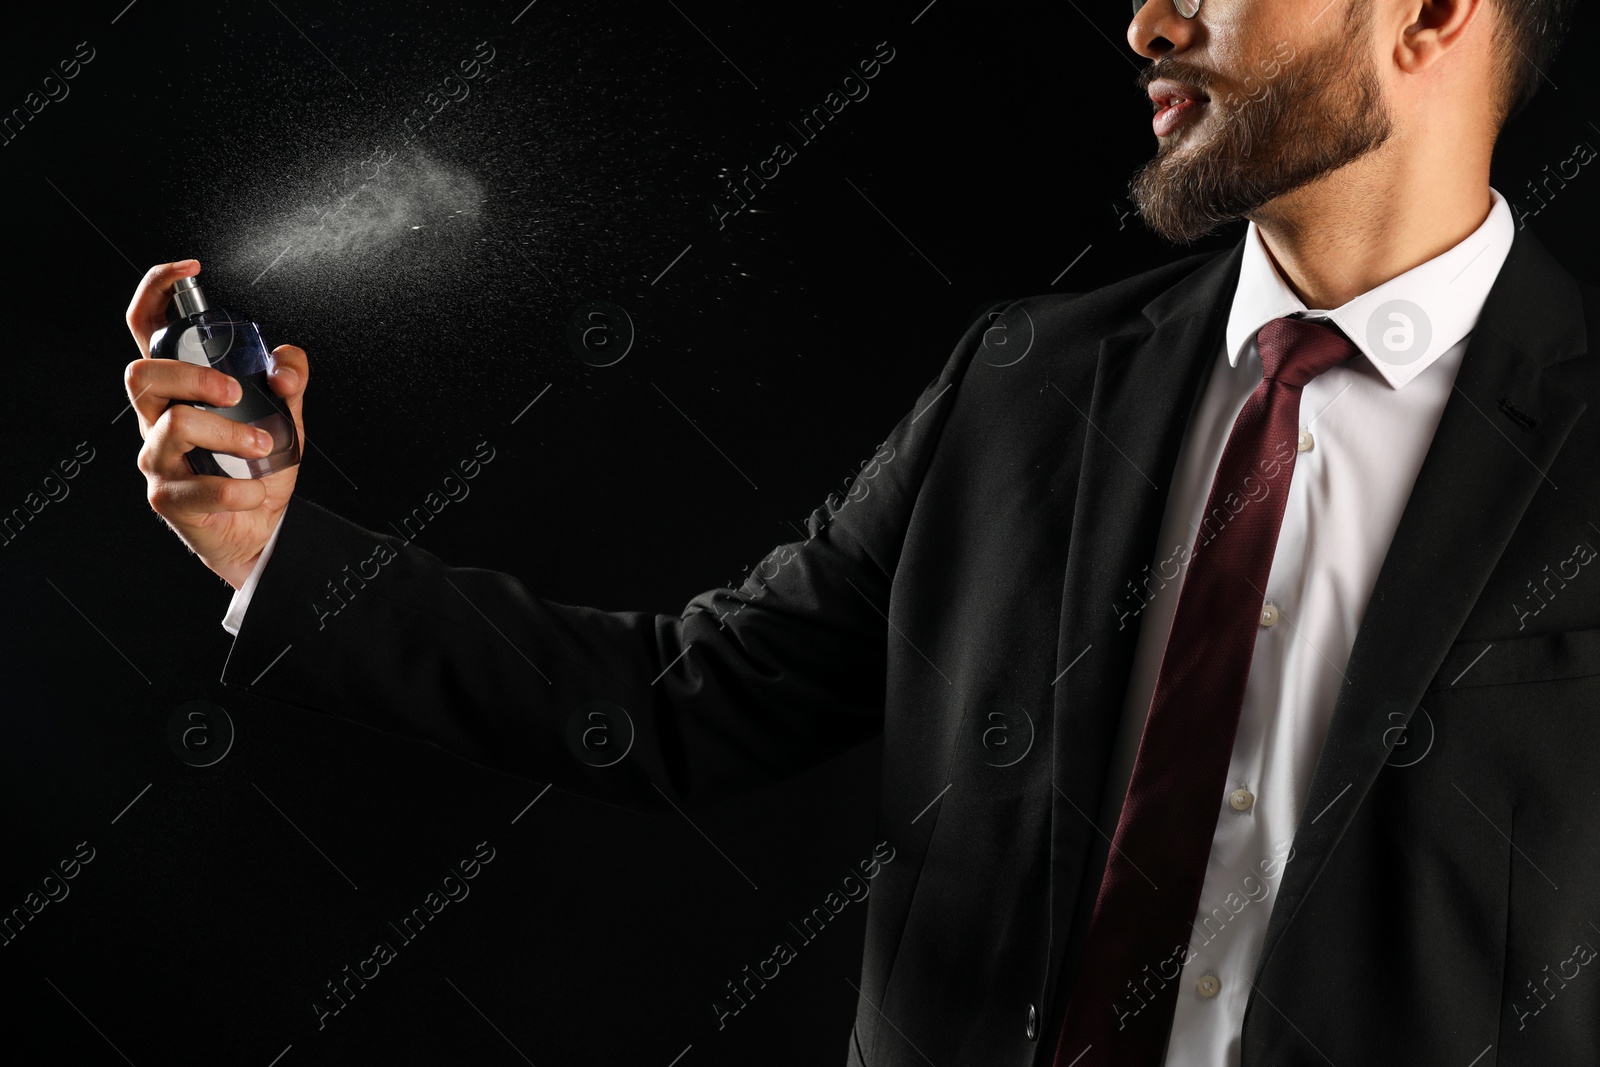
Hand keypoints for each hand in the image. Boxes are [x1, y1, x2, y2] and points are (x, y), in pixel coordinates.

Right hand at [124, 259, 309, 590]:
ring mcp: (157, 458)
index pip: (146, 328)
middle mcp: (157, 418)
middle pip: (142, 375)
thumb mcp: (284, 415)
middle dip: (193, 375)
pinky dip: (238, 488)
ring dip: (229, 432)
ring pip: (174, 427)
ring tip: (263, 445)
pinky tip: (257, 491)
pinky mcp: (168, 498)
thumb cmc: (261, 466)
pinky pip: (196, 487)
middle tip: (236, 392)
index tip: (191, 271)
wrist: (264, 529)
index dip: (156, 292)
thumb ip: (287, 381)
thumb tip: (284, 366)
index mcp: (178, 388)